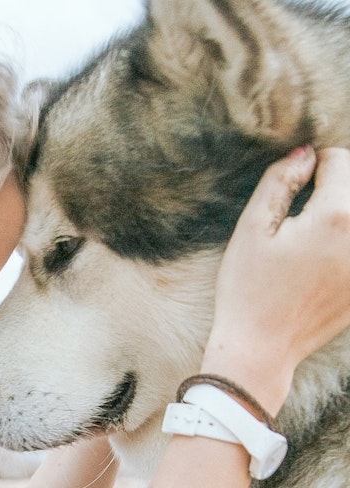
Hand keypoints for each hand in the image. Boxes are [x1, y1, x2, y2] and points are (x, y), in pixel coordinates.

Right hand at [203, 146, 349, 413]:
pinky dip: (343, 240)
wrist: (262, 347)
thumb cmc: (249, 288)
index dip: (311, 166)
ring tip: (312, 233)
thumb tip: (305, 153)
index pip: (339, 160)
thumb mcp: (251, 228)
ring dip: (340, 212)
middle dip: (332, 185)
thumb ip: (279, 181)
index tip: (290, 188)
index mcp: (335, 217)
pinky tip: (320, 260)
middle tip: (299, 212)